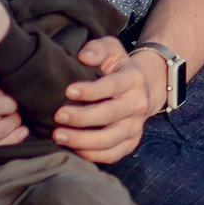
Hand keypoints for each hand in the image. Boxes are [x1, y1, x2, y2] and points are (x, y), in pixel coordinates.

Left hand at [51, 36, 150, 165]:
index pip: (113, 86)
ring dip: (84, 140)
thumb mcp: (112, 50)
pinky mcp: (132, 142)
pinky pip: (114, 154)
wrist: (146, 87)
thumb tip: (84, 56)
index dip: (91, 90)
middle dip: (82, 118)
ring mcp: (136, 125)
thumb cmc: (118, 68)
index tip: (68, 91)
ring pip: (111, 139)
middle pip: (111, 115)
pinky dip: (94, 155)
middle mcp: (138, 104)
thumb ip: (98, 49)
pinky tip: (74, 149)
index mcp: (133, 79)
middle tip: (58, 116)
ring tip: (59, 136)